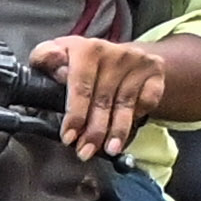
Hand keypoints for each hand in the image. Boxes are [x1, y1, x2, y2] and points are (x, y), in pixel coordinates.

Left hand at [32, 34, 173, 159]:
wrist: (116, 53)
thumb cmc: (78, 61)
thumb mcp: (55, 54)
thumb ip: (46, 58)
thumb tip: (55, 66)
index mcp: (87, 49)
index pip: (81, 87)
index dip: (74, 115)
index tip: (68, 137)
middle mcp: (114, 53)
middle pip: (103, 100)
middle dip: (93, 132)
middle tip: (84, 152)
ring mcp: (137, 61)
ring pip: (125, 105)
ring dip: (116, 132)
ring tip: (109, 150)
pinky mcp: (154, 70)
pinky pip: (147, 101)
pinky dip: (137, 119)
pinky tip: (125, 132)